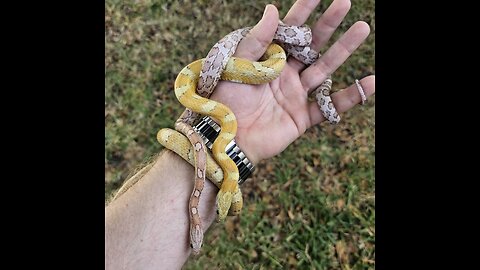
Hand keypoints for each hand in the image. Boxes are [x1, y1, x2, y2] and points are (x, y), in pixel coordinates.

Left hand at [210, 0, 374, 163]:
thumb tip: (272, 9)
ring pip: (325, 68)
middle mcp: (286, 74)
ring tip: (362, 28)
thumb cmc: (226, 100)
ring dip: (344, 49)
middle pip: (312, 45)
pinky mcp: (303, 116)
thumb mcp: (237, 66)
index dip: (303, 11)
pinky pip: (332, 106)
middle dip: (328, 24)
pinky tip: (372, 81)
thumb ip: (256, 40)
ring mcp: (296, 94)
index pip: (289, 31)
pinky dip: (354, 96)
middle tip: (345, 3)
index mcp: (268, 60)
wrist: (227, 139)